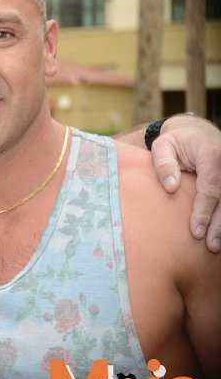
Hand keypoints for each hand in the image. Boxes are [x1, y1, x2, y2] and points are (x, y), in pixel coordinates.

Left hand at [151, 114, 220, 252]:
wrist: (195, 132)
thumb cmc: (176, 141)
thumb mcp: (163, 146)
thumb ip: (164, 164)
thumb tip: (171, 187)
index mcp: (212, 155)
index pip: (210, 189)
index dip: (204, 212)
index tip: (196, 231)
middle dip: (219, 224)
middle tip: (211, 245)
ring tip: (216, 246)